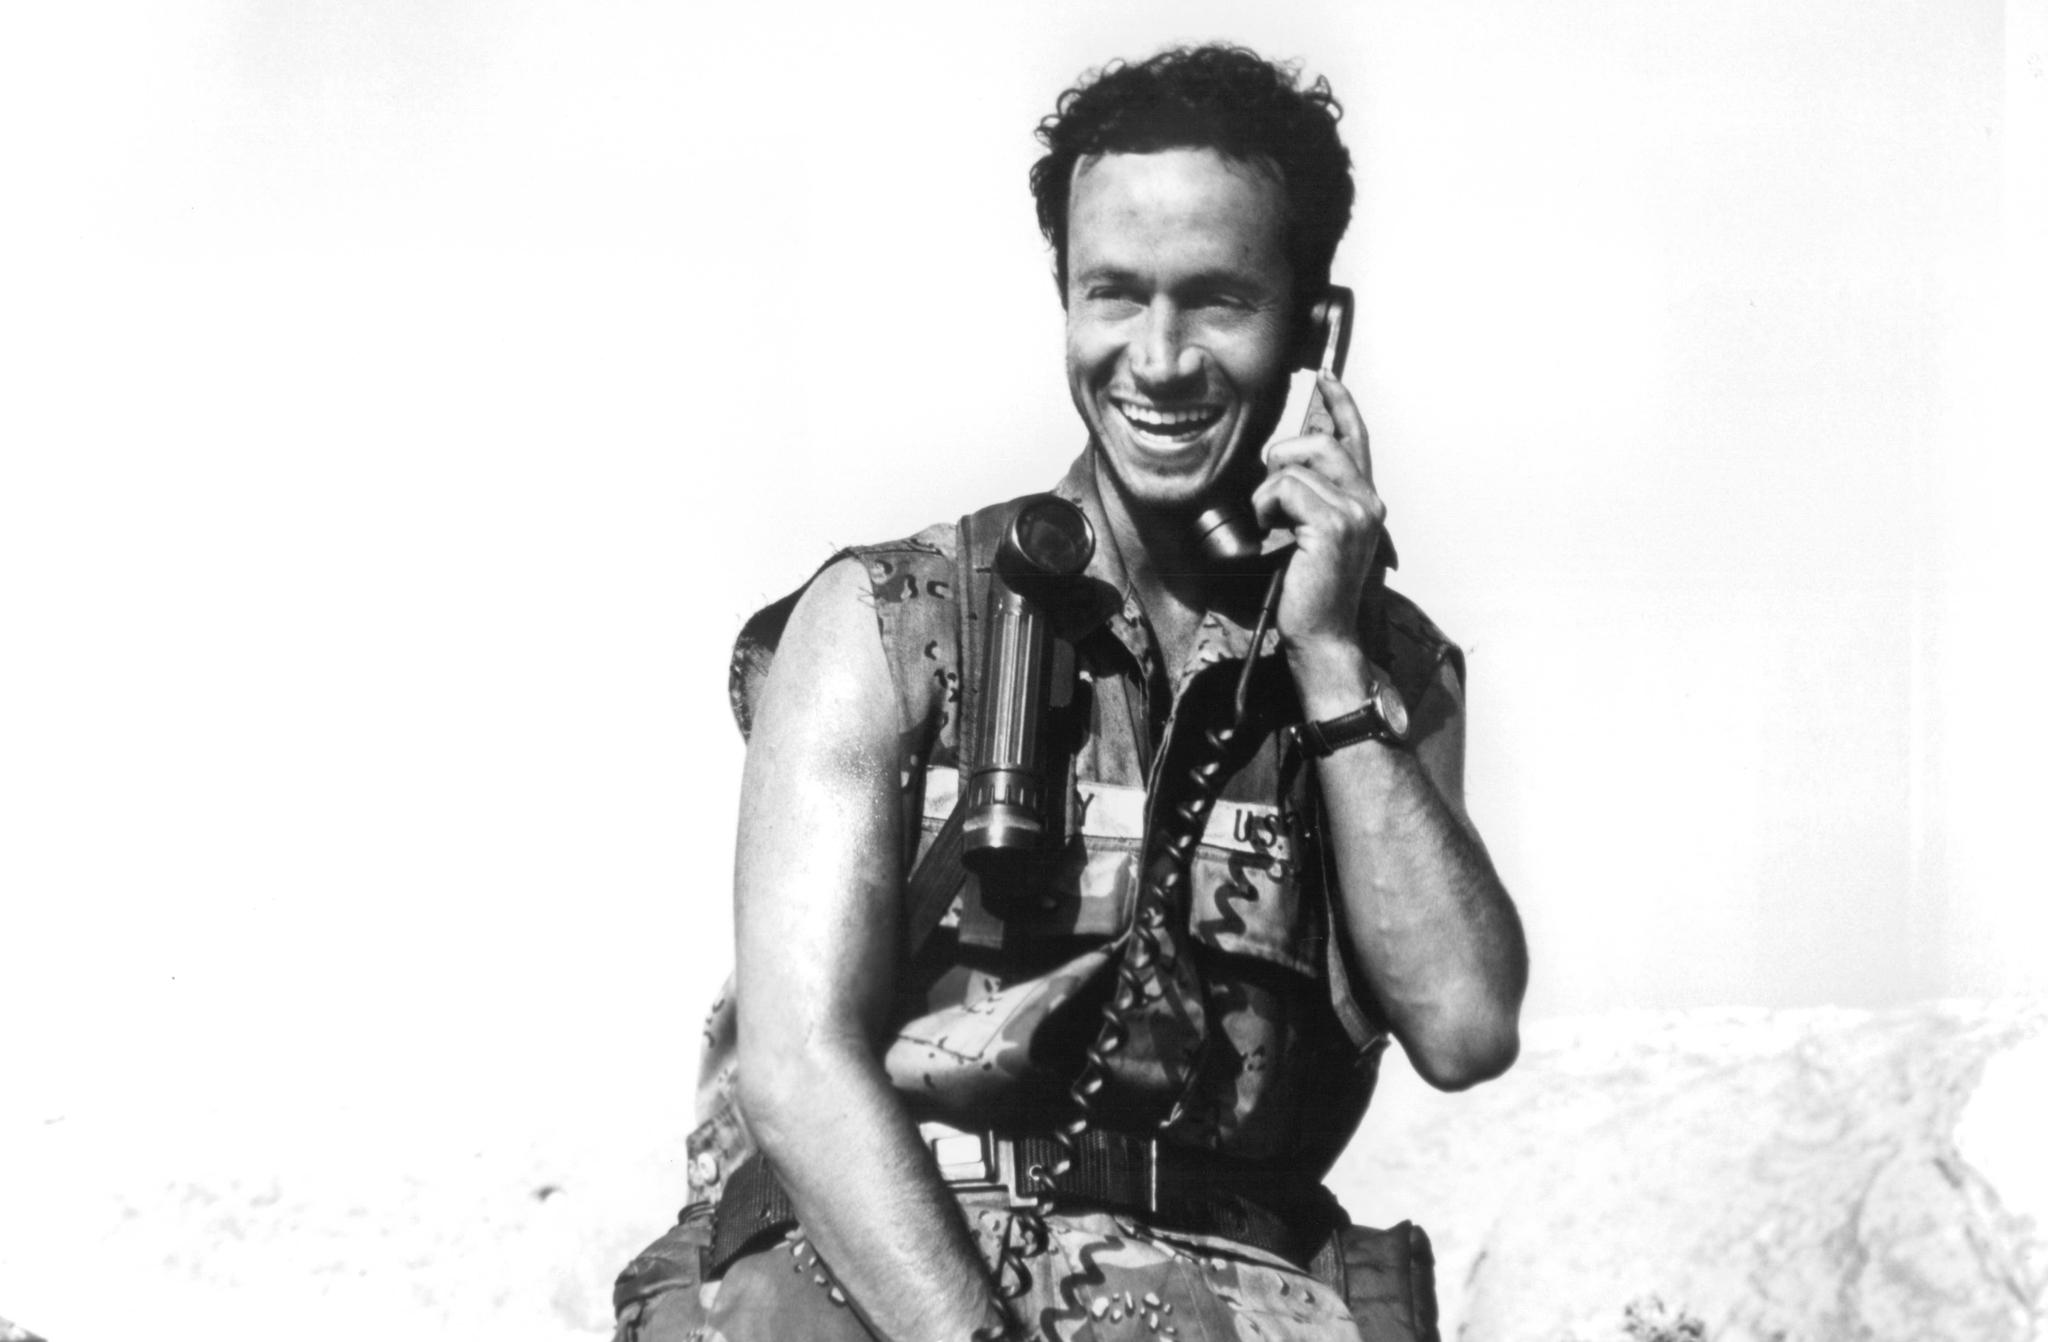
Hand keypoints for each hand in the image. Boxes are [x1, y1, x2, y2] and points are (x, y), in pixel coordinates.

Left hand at [1250, 370, 1383, 690]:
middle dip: (1283, 455)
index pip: (1357, 440)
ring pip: (1296, 466)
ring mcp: (1356, 512)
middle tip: (1267, 494)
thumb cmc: (1310, 592)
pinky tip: (1268, 534)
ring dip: (1267, 493)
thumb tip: (1282, 466)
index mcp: (1366, 501)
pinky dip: (1265, 507)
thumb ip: (1311, 499)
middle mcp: (1369, 501)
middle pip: (1321, 442)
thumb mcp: (1314, 536)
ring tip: (1269, 527)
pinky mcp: (1334, 525)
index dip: (1342, 405)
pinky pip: (1284, 489)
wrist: (1323, 635)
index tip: (1328, 378)